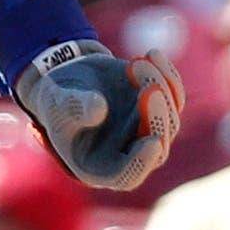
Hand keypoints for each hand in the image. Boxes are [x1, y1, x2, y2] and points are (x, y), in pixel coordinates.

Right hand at [12, 42, 182, 191]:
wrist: (68, 79)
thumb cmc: (56, 101)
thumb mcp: (57, 104)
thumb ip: (75, 109)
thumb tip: (99, 109)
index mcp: (102, 168)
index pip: (129, 175)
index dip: (142, 162)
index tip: (152, 142)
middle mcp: (129, 155)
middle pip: (157, 145)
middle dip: (155, 117)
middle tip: (149, 88)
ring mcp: (146, 131)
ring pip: (169, 117)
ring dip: (158, 88)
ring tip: (134, 64)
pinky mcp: (157, 107)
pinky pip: (173, 94)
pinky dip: (167, 75)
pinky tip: (152, 54)